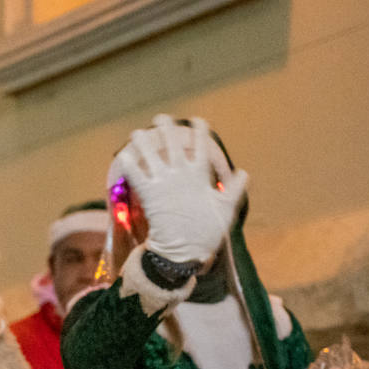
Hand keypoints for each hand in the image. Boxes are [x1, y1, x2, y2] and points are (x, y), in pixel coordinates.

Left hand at [114, 115, 247, 262]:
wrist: (184, 251)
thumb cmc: (206, 232)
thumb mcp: (227, 208)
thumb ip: (234, 189)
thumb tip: (245, 173)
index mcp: (200, 176)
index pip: (202, 147)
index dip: (200, 131)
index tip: (197, 119)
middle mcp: (182, 175)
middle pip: (173, 144)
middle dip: (166, 129)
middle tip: (160, 117)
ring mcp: (164, 183)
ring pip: (151, 155)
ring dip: (143, 143)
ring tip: (136, 133)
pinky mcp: (149, 194)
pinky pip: (136, 175)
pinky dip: (130, 164)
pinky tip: (123, 155)